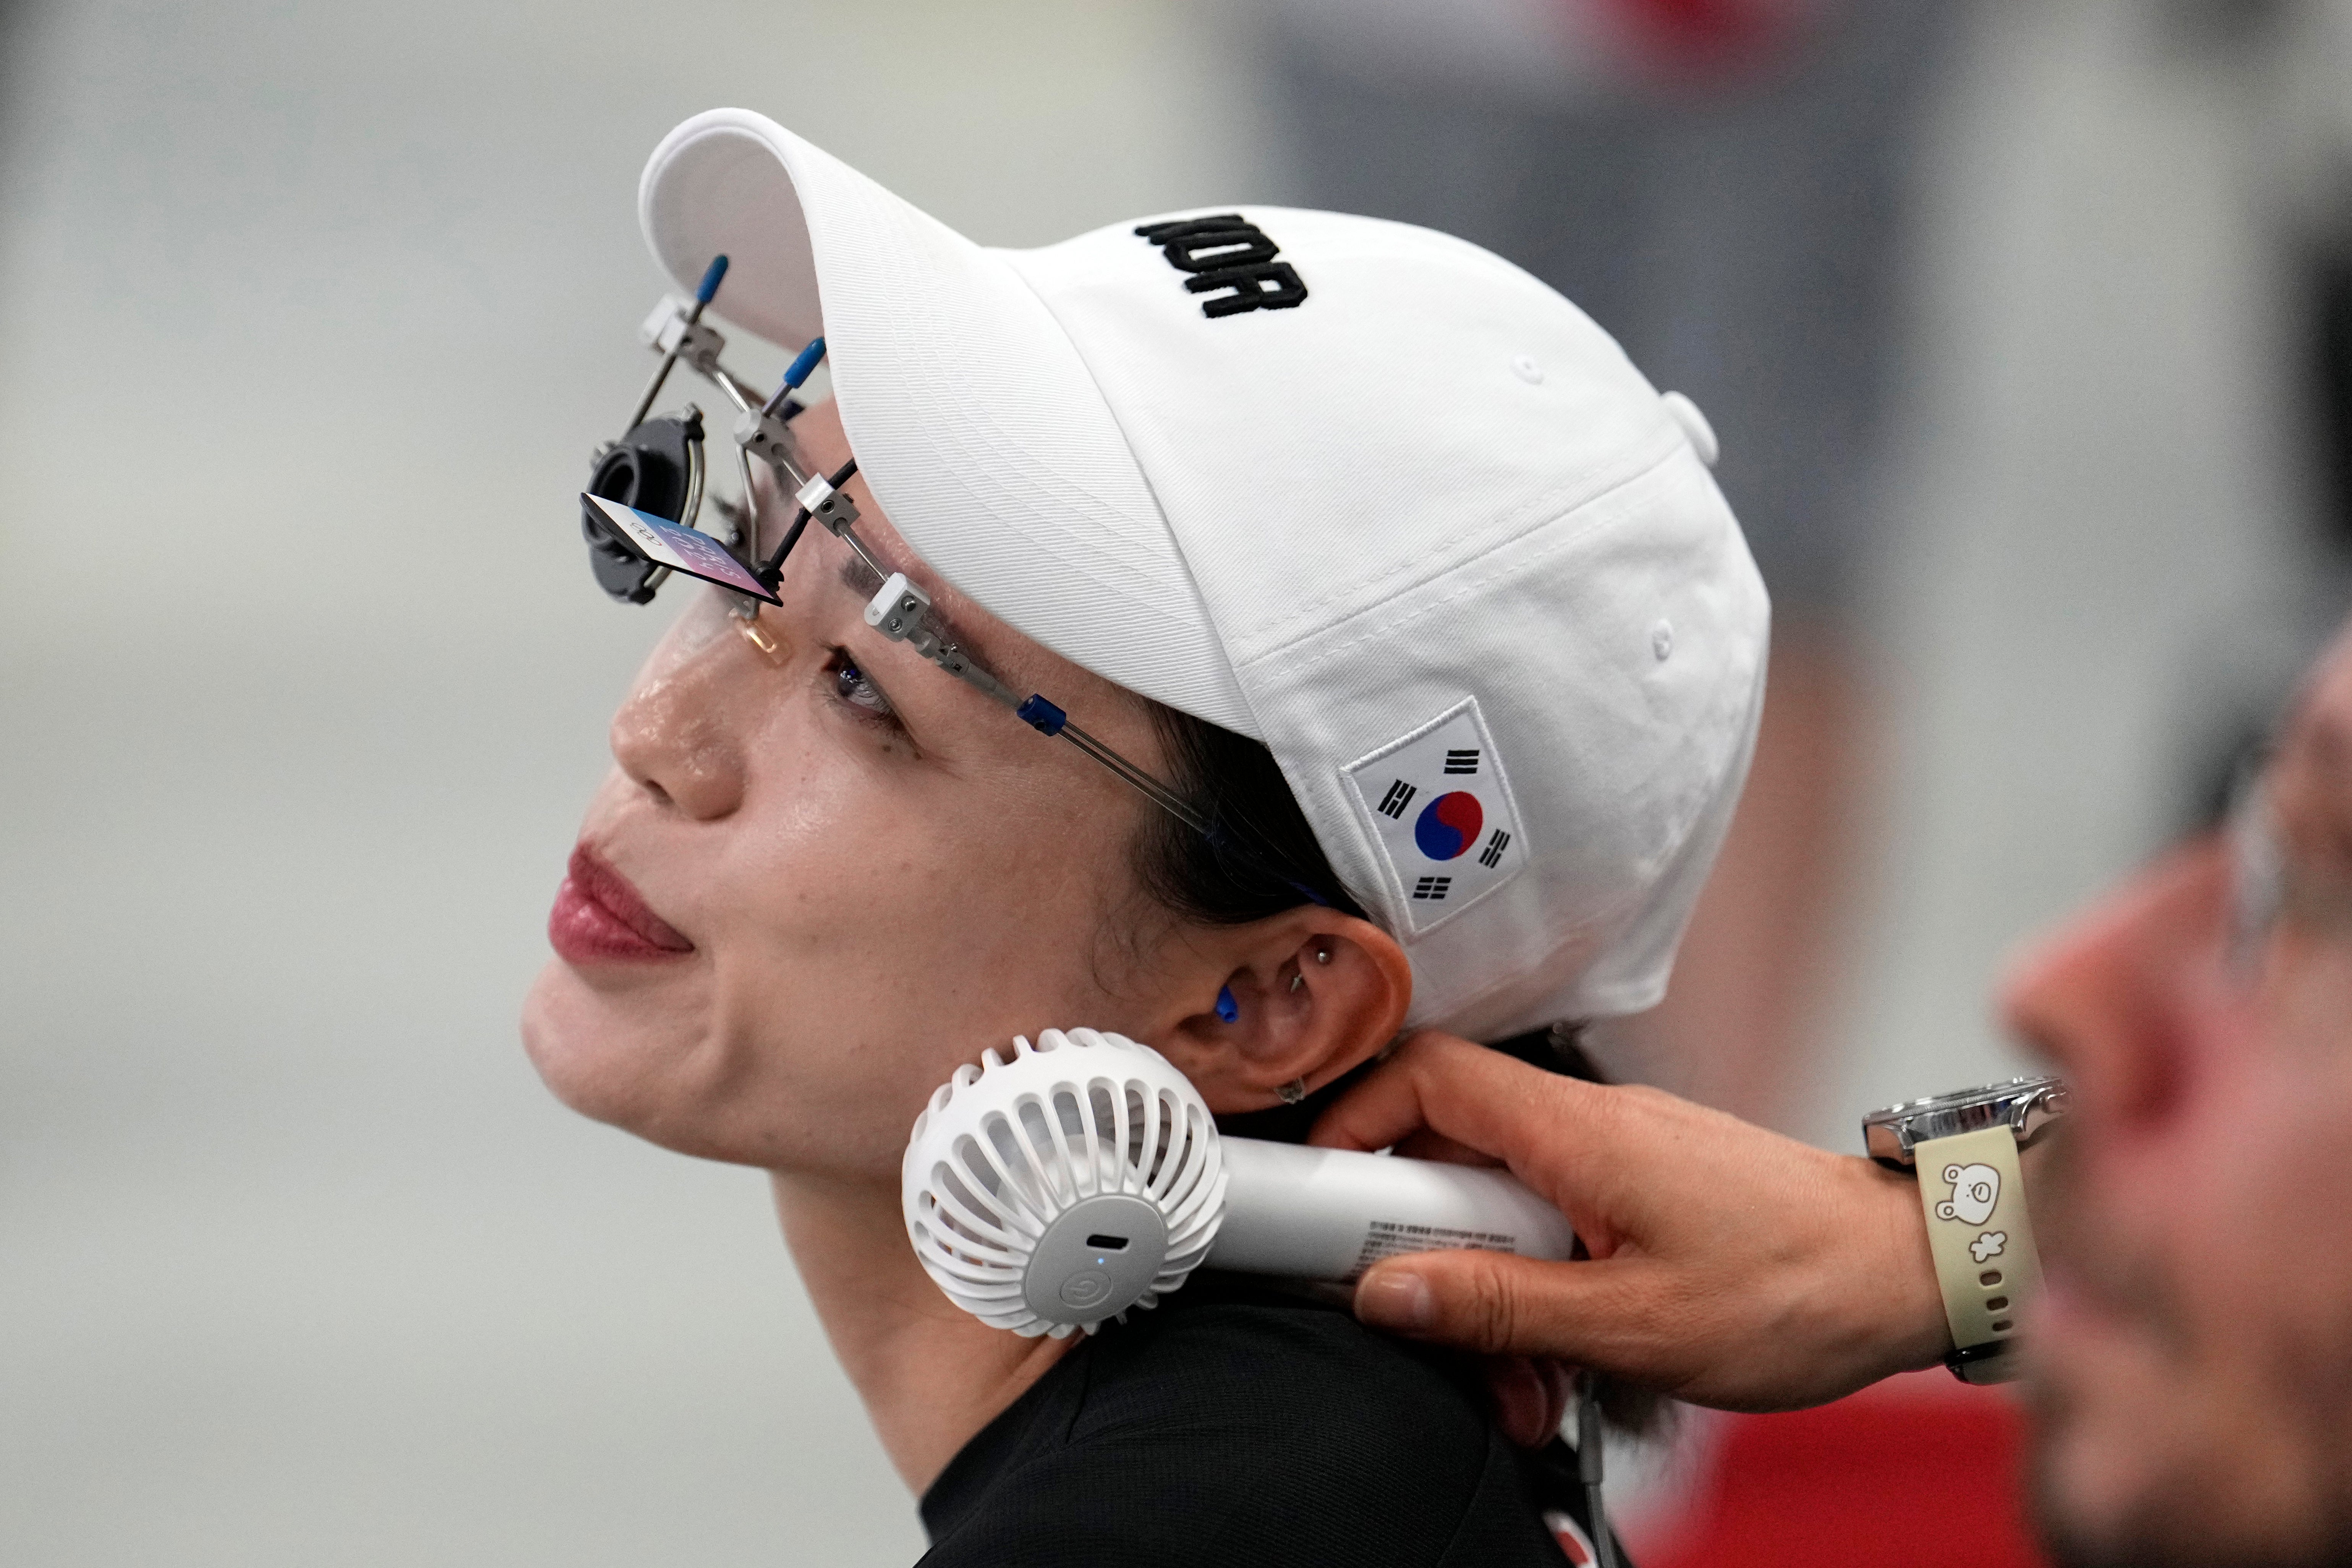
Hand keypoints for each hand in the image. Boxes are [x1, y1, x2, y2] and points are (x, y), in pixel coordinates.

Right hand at [1311, 1031, 1951, 1411]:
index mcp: (1577, 1132)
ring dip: (1487, 1286)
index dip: (1355, 1123)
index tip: (1321, 1196)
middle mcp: (1590, 1125)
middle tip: (1425, 1323)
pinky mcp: (1642, 1189)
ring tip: (1519, 1374)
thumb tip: (1388, 1291)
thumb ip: (1500, 1306)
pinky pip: (1554, 1220)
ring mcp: (1618, 1155)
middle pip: (1450, 1149)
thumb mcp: (1633, 1324)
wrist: (1915, 1268)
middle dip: (1422, 1245)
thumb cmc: (1800, 1287)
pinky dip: (1539, 1286)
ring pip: (1501, 1199)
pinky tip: (1565, 1358)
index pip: (1425, 1078)